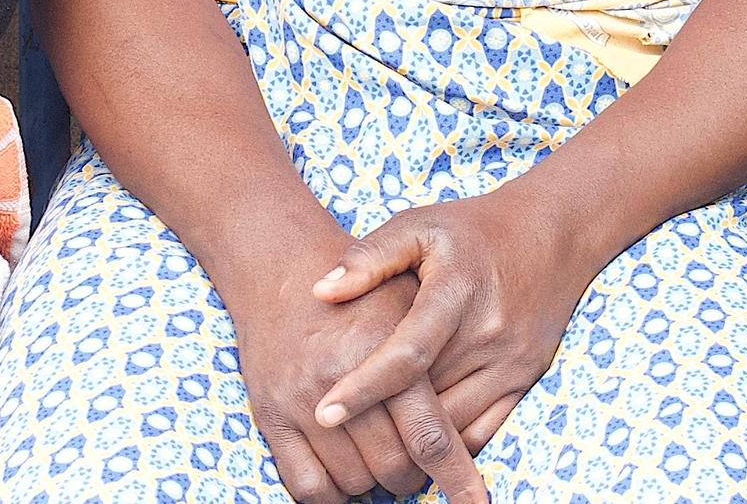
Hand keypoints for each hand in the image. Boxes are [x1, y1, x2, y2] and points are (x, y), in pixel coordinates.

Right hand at [232, 257, 486, 503]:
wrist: (280, 267)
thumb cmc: (360, 291)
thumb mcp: (409, 300)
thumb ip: (444, 354)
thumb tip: (475, 423)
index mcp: (382, 349)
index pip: (429, 434)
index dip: (457, 476)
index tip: (476, 502)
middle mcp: (338, 377)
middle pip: (393, 467)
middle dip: (412, 477)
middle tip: (416, 465)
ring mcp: (299, 400)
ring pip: (354, 482)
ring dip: (374, 483)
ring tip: (380, 460)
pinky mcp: (270, 416)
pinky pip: (307, 486)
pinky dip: (332, 494)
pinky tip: (346, 475)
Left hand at [308, 185, 604, 465]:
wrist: (551, 235)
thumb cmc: (471, 231)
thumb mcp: (419, 226)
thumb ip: (370, 257)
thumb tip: (321, 291)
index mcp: (456, 291)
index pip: (407, 352)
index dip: (364, 386)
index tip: (324, 413)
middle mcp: (489, 332)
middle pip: (427, 396)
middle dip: (379, 420)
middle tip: (331, 433)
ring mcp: (512, 362)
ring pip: (454, 423)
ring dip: (411, 438)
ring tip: (366, 443)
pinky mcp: (526, 380)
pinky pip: (484, 432)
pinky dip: (448, 443)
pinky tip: (415, 441)